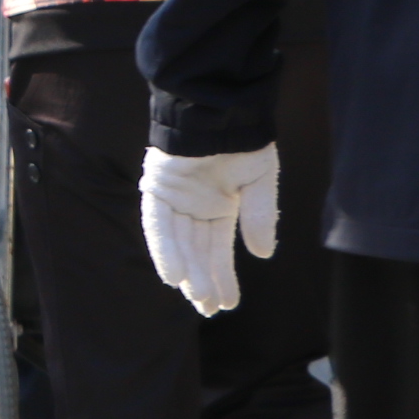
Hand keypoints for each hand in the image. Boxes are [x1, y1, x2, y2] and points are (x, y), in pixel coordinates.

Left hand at [140, 145, 279, 317]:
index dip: (223, 275)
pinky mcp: (156, 189)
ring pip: (179, 243)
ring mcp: (174, 199)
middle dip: (205, 280)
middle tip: (211, 309)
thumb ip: (260, 217)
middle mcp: (193, 207)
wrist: (221, 109)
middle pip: (197, 251)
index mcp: (218, 206)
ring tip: (199, 298)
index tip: (229, 302)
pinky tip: (174, 276)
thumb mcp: (260, 184)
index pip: (217, 249)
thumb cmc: (243, 142)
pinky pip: (158, 224)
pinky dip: (165, 250)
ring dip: (189, 271)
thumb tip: (262, 255)